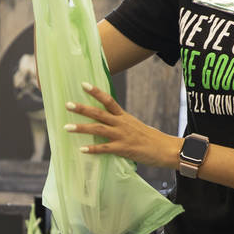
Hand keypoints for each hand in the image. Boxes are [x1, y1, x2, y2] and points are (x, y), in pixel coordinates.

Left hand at [64, 83, 182, 167]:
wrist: (166, 149)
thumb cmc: (151, 139)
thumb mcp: (135, 127)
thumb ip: (121, 124)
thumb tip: (108, 124)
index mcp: (124, 117)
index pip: (109, 100)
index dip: (96, 92)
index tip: (83, 84)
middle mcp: (122, 124)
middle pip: (99, 113)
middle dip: (82, 109)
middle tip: (67, 104)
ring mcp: (122, 136)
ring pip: (99, 129)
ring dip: (82, 128)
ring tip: (67, 127)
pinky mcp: (123, 149)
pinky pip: (105, 148)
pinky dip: (93, 149)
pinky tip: (82, 149)